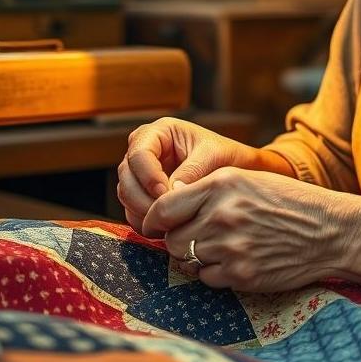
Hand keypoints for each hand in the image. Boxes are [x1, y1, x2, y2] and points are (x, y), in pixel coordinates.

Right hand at [116, 118, 260, 236]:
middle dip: (142, 198)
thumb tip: (172, 192)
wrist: (234, 171)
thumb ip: (191, 171)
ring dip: (142, 212)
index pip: (139, 153)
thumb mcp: (212, 155)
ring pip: (126, 194)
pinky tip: (164, 229)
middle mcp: (144, 150)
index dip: (148, 176)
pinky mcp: (143, 194)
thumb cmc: (224, 155)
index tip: (164, 193)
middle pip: (126, 175)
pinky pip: (132, 209)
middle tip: (164, 215)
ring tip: (167, 224)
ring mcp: (141, 173)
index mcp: (159, 132)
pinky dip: (144, 221)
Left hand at [142, 167, 349, 291]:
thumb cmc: (287, 201)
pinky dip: (214, 273)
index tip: (154, 225)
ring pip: (186, 260)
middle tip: (198, 236)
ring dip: (195, 257)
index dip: (153, 219)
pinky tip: (235, 260)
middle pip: (171, 238)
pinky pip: (206, 278)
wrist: (329, 230)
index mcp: (220, 185)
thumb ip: (205, 190)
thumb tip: (165, 208)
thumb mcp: (245, 179)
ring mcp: (231, 247)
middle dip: (178, 239)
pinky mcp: (241, 275)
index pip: (163, 207)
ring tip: (220, 247)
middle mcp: (222, 215)